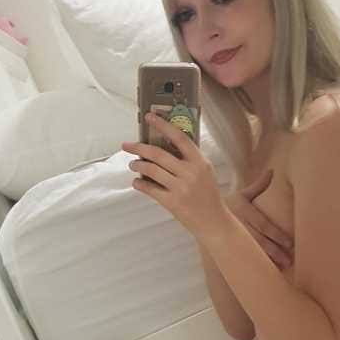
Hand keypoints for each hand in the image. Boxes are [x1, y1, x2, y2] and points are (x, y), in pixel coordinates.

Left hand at [122, 113, 225, 236]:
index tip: (149, 118)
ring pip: (151, 170)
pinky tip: (136, 182)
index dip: (163, 125)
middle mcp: (190, 173)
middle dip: (138, 147)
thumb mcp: (205, 172)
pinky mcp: (172, 202)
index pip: (179, 137)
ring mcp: (181, 188)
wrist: (213, 221)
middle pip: (158, 154)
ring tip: (132, 164)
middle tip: (127, 145)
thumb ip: (189, 158)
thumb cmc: (207, 195)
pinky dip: (140, 184)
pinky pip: (150, 189)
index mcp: (199, 161)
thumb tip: (166, 144)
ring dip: (137, 165)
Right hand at [228, 172, 293, 269]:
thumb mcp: (242, 195)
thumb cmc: (228, 206)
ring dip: (268, 261)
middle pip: (261, 241)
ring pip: (253, 251)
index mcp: (244, 211)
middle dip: (276, 251)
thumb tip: (273, 171)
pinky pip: (243, 257)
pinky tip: (266, 271)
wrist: (202, 216)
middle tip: (290, 260)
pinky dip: (255, 265)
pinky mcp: (228, 247)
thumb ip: (259, 185)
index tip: (291, 244)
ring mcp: (232, 237)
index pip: (264, 225)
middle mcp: (238, 225)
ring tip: (282, 267)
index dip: (278, 235)